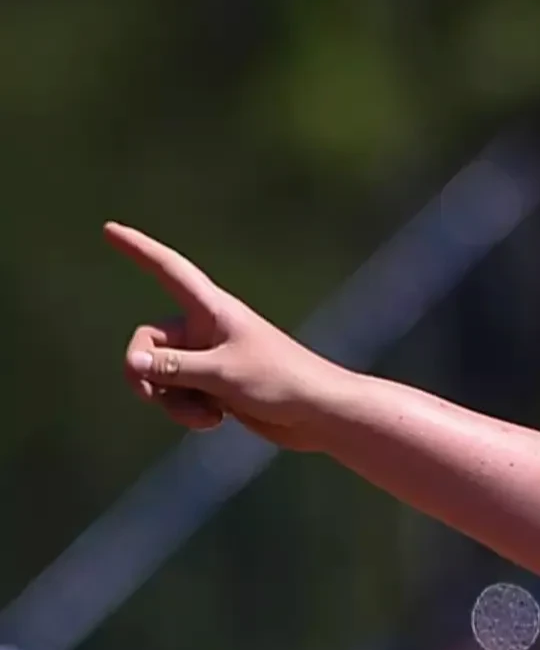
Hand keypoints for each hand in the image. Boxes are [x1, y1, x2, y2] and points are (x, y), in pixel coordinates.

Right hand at [106, 223, 352, 450]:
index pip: (169, 270)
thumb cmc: (281, 382)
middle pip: (148, 342)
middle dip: (143, 373)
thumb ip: (174, 368)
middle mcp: (206, 330)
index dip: (138, 250)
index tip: (109, 229)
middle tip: (149, 395)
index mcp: (213, 310)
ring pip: (160, 376)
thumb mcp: (222, 374)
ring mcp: (209, 359)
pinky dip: (187, 410)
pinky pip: (177, 396)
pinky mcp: (215, 386)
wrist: (319, 414)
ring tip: (207, 415)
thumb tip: (133, 361)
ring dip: (172, 400)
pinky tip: (215, 420)